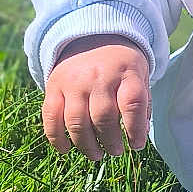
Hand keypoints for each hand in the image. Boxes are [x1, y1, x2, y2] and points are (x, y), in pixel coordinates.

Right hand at [42, 35, 151, 159]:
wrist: (92, 36)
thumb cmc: (121, 65)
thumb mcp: (139, 76)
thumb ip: (141, 105)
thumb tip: (138, 137)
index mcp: (126, 72)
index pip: (132, 104)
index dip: (135, 129)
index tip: (136, 146)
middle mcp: (98, 76)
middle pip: (103, 117)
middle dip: (111, 142)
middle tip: (116, 151)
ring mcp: (73, 82)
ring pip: (76, 122)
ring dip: (87, 145)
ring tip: (97, 155)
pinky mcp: (53, 87)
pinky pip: (51, 117)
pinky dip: (56, 138)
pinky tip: (66, 149)